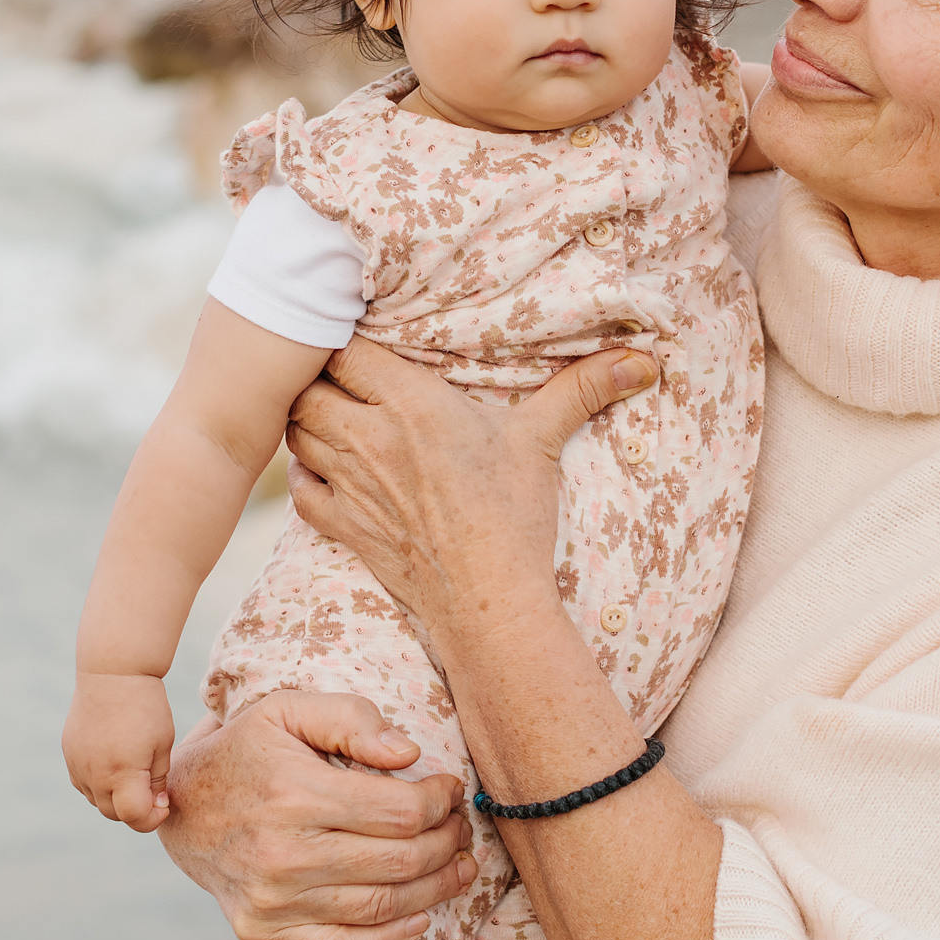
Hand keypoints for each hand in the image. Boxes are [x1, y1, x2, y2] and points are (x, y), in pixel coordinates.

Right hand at [62, 672, 176, 831]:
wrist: (112, 673)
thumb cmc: (146, 707)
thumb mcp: (162, 744)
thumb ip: (157, 781)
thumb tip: (155, 806)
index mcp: (122, 772)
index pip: (134, 817)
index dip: (152, 819)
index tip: (164, 805)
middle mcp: (94, 774)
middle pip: (114, 814)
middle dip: (135, 810)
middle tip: (153, 791)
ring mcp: (77, 765)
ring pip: (97, 800)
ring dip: (116, 798)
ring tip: (134, 773)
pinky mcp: (69, 754)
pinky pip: (83, 783)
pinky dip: (100, 784)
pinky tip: (115, 763)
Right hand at [158, 691, 478, 939]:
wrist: (179, 806)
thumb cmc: (246, 750)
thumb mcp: (289, 710)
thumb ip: (352, 719)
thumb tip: (410, 753)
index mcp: (294, 794)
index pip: (400, 811)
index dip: (440, 802)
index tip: (451, 790)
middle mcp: (282, 855)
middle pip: (400, 861)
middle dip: (447, 844)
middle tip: (461, 828)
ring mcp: (272, 903)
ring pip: (382, 906)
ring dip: (436, 889)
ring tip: (458, 868)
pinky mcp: (264, 935)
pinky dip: (392, 938)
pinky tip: (421, 916)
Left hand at [284, 338, 656, 646]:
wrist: (488, 599)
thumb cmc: (515, 516)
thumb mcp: (543, 440)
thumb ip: (583, 388)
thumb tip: (643, 359)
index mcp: (411, 406)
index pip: (345, 349)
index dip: (344, 341)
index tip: (363, 341)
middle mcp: (369, 438)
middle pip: (307, 385)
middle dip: (318, 376)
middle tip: (343, 375)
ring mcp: (348, 483)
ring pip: (296, 431)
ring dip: (308, 419)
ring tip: (336, 414)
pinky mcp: (341, 525)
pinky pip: (299, 486)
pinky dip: (304, 472)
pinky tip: (327, 467)